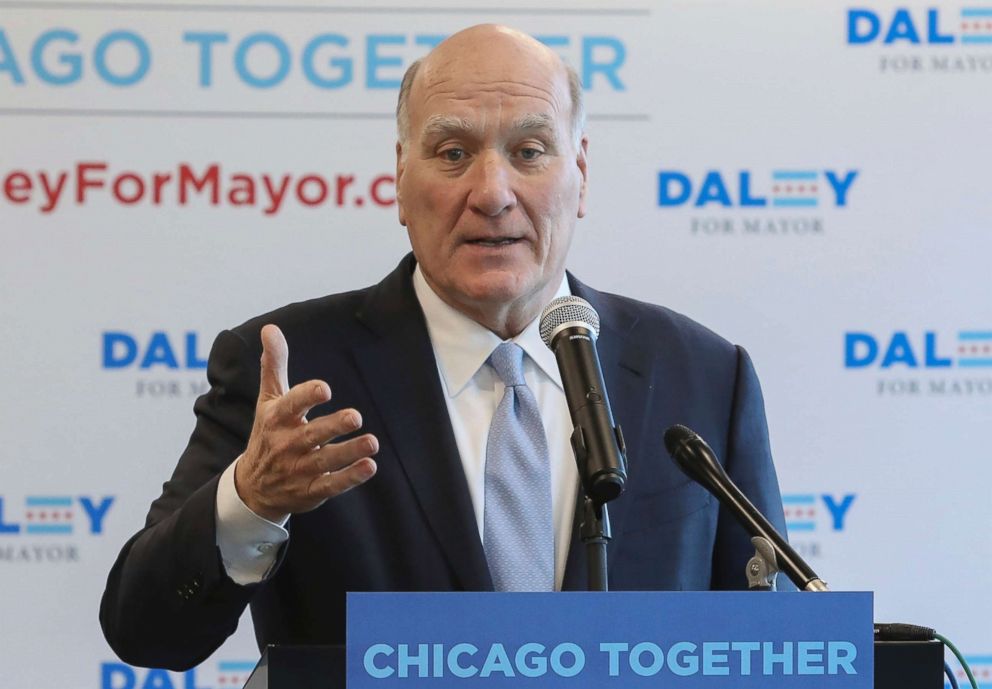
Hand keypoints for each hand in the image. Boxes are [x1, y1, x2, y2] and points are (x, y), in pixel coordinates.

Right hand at [235, 324, 377, 521]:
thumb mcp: (268, 400)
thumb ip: (274, 366)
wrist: (253, 487)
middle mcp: (286, 444)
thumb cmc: (267, 434)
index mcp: (276, 419)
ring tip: (372, 442)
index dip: (306, 396)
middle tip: (356, 416)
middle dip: (333, 426)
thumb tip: (271, 328)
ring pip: (325, 461)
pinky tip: (369, 466)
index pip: (291, 405)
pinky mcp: (310, 491)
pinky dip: (349, 478)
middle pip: (312, 434)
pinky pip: (331, 485)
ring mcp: (298, 469)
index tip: (324, 389)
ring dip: (349, 452)